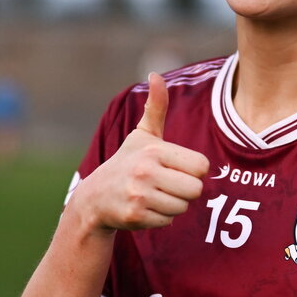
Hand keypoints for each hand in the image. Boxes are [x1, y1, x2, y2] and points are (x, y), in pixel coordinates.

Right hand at [72, 73, 209, 233]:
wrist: (95, 198)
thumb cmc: (127, 163)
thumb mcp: (143, 135)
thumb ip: (156, 107)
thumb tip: (155, 74)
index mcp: (154, 150)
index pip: (201, 166)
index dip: (193, 170)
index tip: (176, 169)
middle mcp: (146, 171)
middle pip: (196, 190)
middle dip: (185, 190)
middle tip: (167, 185)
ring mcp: (139, 195)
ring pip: (182, 207)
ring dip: (173, 205)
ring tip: (154, 195)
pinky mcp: (135, 216)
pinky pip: (168, 221)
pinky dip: (160, 218)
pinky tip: (145, 208)